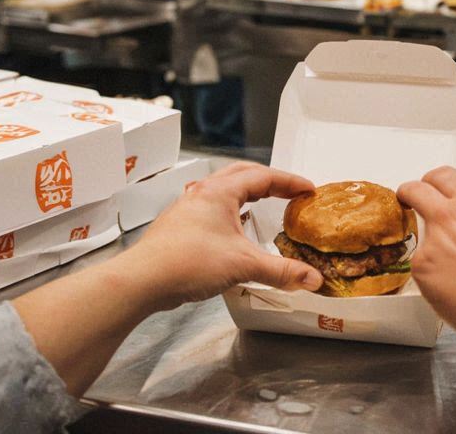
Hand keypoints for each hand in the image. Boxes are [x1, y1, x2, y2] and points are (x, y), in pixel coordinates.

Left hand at [129, 162, 322, 310]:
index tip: (308, 189)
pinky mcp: (180, 225)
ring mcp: (188, 207)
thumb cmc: (186, 262)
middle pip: (242, 175)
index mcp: (220, 191)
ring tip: (264, 204)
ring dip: (248, 193)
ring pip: (224, 190)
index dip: (290, 182)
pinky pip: (212, 207)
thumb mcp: (243, 265)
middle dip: (269, 180)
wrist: (143, 280)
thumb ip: (281, 271)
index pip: (264, 176)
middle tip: (289, 191)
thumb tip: (312, 278)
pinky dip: (231, 210)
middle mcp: (203, 192)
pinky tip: (235, 229)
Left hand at [399, 168, 455, 433]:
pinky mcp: (422, 267)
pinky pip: (421, 266)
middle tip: (409, 202)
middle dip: (410, 193)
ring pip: (420, 234)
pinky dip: (433, 276)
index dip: (433, 182)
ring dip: (431, 246)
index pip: (443, 176)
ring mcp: (433, 240)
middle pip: (415, 190)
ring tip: (455, 271)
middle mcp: (451, 215)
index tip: (429, 187)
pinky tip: (455, 288)